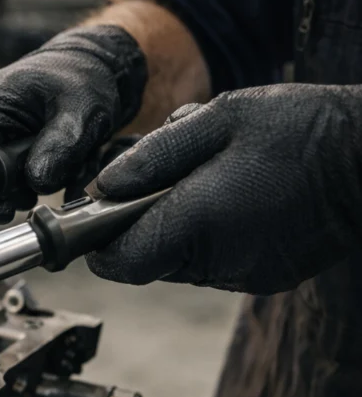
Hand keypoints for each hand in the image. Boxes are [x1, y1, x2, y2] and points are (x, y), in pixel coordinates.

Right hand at [0, 25, 147, 222]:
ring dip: (21, 186)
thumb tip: (38, 181)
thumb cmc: (85, 77)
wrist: (95, 66)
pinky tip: (51, 170)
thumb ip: (61, 145)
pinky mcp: (2, 137)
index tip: (4, 208)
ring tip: (54, 176)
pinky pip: (6, 171)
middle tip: (36, 195)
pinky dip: (28, 179)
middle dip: (7, 190)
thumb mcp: (81, 110)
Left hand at [89, 85, 361, 293]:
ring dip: (179, 230)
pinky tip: (236, 202)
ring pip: (180, 263)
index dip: (99, 245)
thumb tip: (103, 187)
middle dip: (143, 226)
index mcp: (198, 221)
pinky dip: (212, 239)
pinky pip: (215, 265)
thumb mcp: (219, 118)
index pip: (120, 262)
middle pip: (148, 261)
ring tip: (210, 185)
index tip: (96, 221)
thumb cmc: (300, 129)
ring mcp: (244, 275)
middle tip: (166, 182)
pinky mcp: (265, 278)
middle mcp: (218, 261)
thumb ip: (154, 156)